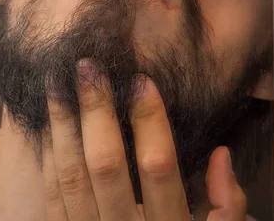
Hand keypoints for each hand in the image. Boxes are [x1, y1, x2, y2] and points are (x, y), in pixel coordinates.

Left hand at [42, 59, 247, 220]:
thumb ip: (226, 208)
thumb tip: (221, 156)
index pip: (159, 167)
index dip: (150, 120)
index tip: (141, 79)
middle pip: (106, 165)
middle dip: (96, 111)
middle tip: (88, 66)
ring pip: (70, 175)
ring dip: (62, 125)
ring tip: (56, 81)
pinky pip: (52, 196)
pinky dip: (48, 156)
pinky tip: (46, 123)